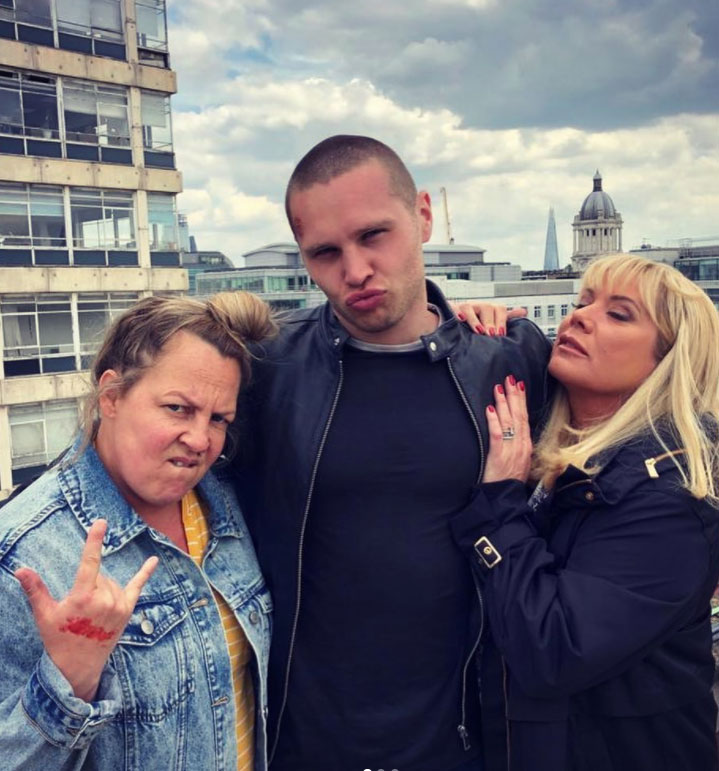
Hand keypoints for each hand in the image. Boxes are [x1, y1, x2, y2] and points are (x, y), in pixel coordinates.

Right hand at [15, 519, 157, 701]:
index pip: (89, 562)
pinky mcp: (127, 610)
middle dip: (89, 582)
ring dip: (101, 587)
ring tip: (90, 612)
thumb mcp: (45, 614)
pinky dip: (145, 573)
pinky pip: (137, 586)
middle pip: (99, 574)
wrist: (78, 667)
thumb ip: (35, 589)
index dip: (94, 540)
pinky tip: (154, 560)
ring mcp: (118, 605)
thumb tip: (20, 569)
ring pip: (111, 581)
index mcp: (83, 597)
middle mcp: (104, 599)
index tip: (101, 522)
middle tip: (79, 606)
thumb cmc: (58, 639)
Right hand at [451, 301, 526, 335]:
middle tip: (491, 334)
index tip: (501, 333)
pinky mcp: (453, 309)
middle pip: (487, 308)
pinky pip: (457, 309)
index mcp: (491, 310)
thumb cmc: (476, 323)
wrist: (453, 319)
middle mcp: (480, 307)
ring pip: (472, 308)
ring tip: (479, 331)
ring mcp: (467, 307)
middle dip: (490, 322)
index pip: (500, 310)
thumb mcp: (492, 321)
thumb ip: (506, 318)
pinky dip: (459, 313)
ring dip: (476, 320)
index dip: (501, 321)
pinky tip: (461, 319)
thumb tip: (524, 312)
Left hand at [482, 375, 531, 483]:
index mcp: (526, 446)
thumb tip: (515, 431)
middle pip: (519, 415)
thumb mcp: (520, 463)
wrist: (506, 499)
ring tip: (499, 387)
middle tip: (510, 378)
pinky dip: (494, 420)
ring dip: (503, 403)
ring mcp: (511, 450)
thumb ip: (518, 446)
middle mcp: (521, 445)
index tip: (519, 386)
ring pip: (508, 421)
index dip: (522, 401)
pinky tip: (490, 409)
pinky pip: (497, 434)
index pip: (525, 418)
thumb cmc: (510, 481)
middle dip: (514, 395)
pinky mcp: (499, 455)